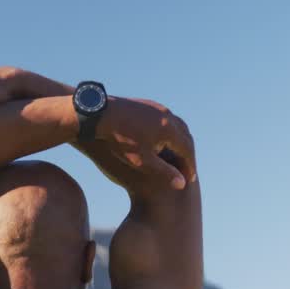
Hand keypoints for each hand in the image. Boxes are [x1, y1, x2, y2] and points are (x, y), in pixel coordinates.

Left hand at [78, 97, 196, 189]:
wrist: (99, 114)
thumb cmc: (119, 140)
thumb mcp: (141, 161)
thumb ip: (163, 172)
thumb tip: (182, 184)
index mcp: (169, 129)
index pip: (187, 150)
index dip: (190, 166)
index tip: (190, 179)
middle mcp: (167, 115)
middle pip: (186, 136)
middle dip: (188, 153)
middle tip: (188, 168)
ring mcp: (158, 107)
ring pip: (177, 125)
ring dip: (181, 141)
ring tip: (179, 155)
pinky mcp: (148, 104)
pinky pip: (166, 119)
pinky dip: (170, 131)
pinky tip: (163, 139)